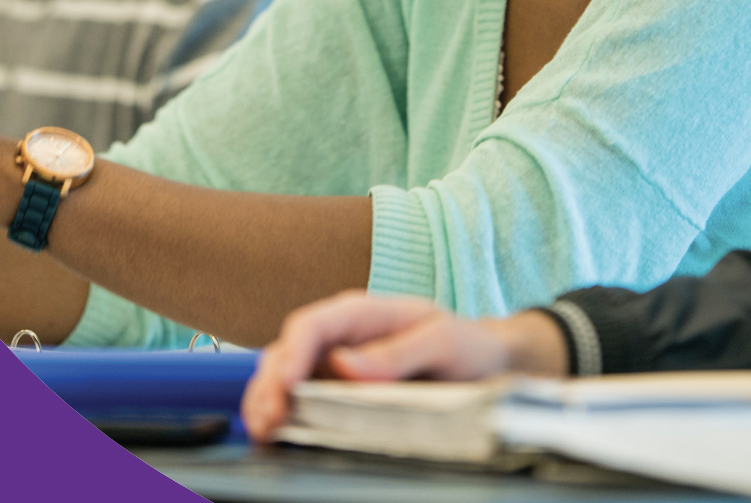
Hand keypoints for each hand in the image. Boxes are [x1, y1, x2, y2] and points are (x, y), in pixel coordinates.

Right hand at [241, 291, 568, 440]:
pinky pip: (297, 399)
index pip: (312, 324)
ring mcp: (333, 364)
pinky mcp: (335, 391)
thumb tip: (345, 365)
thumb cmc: (465, 345)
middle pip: (286, 352)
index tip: (285, 387)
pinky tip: (276, 436)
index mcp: (362, 313)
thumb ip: (397, 352)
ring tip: (266, 433)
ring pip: (282, 376)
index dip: (292, 354)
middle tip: (269, 422)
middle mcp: (340, 336)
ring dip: (265, 402)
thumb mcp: (442, 342)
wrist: (485, 364)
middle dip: (269, 386)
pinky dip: (279, 415)